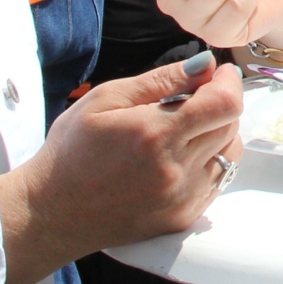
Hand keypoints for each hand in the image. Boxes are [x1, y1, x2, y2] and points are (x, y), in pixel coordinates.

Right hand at [0, 54, 243, 283]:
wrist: (51, 213)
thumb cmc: (71, 151)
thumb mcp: (106, 99)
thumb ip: (161, 80)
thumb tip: (207, 64)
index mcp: (156, 135)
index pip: (225, 104)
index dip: (228, 82)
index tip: (218, 73)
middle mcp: (176, 170)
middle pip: (231, 126)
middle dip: (221, 104)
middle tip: (194, 97)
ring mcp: (182, 199)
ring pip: (229, 155)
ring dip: (218, 134)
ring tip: (185, 129)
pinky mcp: (182, 219)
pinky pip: (216, 182)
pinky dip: (208, 162)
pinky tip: (178, 157)